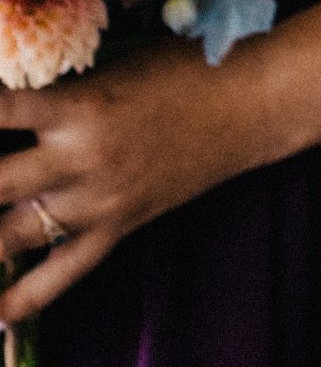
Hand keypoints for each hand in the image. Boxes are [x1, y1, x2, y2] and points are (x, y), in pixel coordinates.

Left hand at [0, 42, 277, 322]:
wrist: (250, 103)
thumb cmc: (182, 65)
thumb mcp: (112, 65)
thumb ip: (54, 93)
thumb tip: (4, 110)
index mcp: (76, 106)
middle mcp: (76, 161)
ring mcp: (94, 204)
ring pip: (6, 239)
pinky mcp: (115, 231)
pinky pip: (56, 279)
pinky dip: (14, 301)